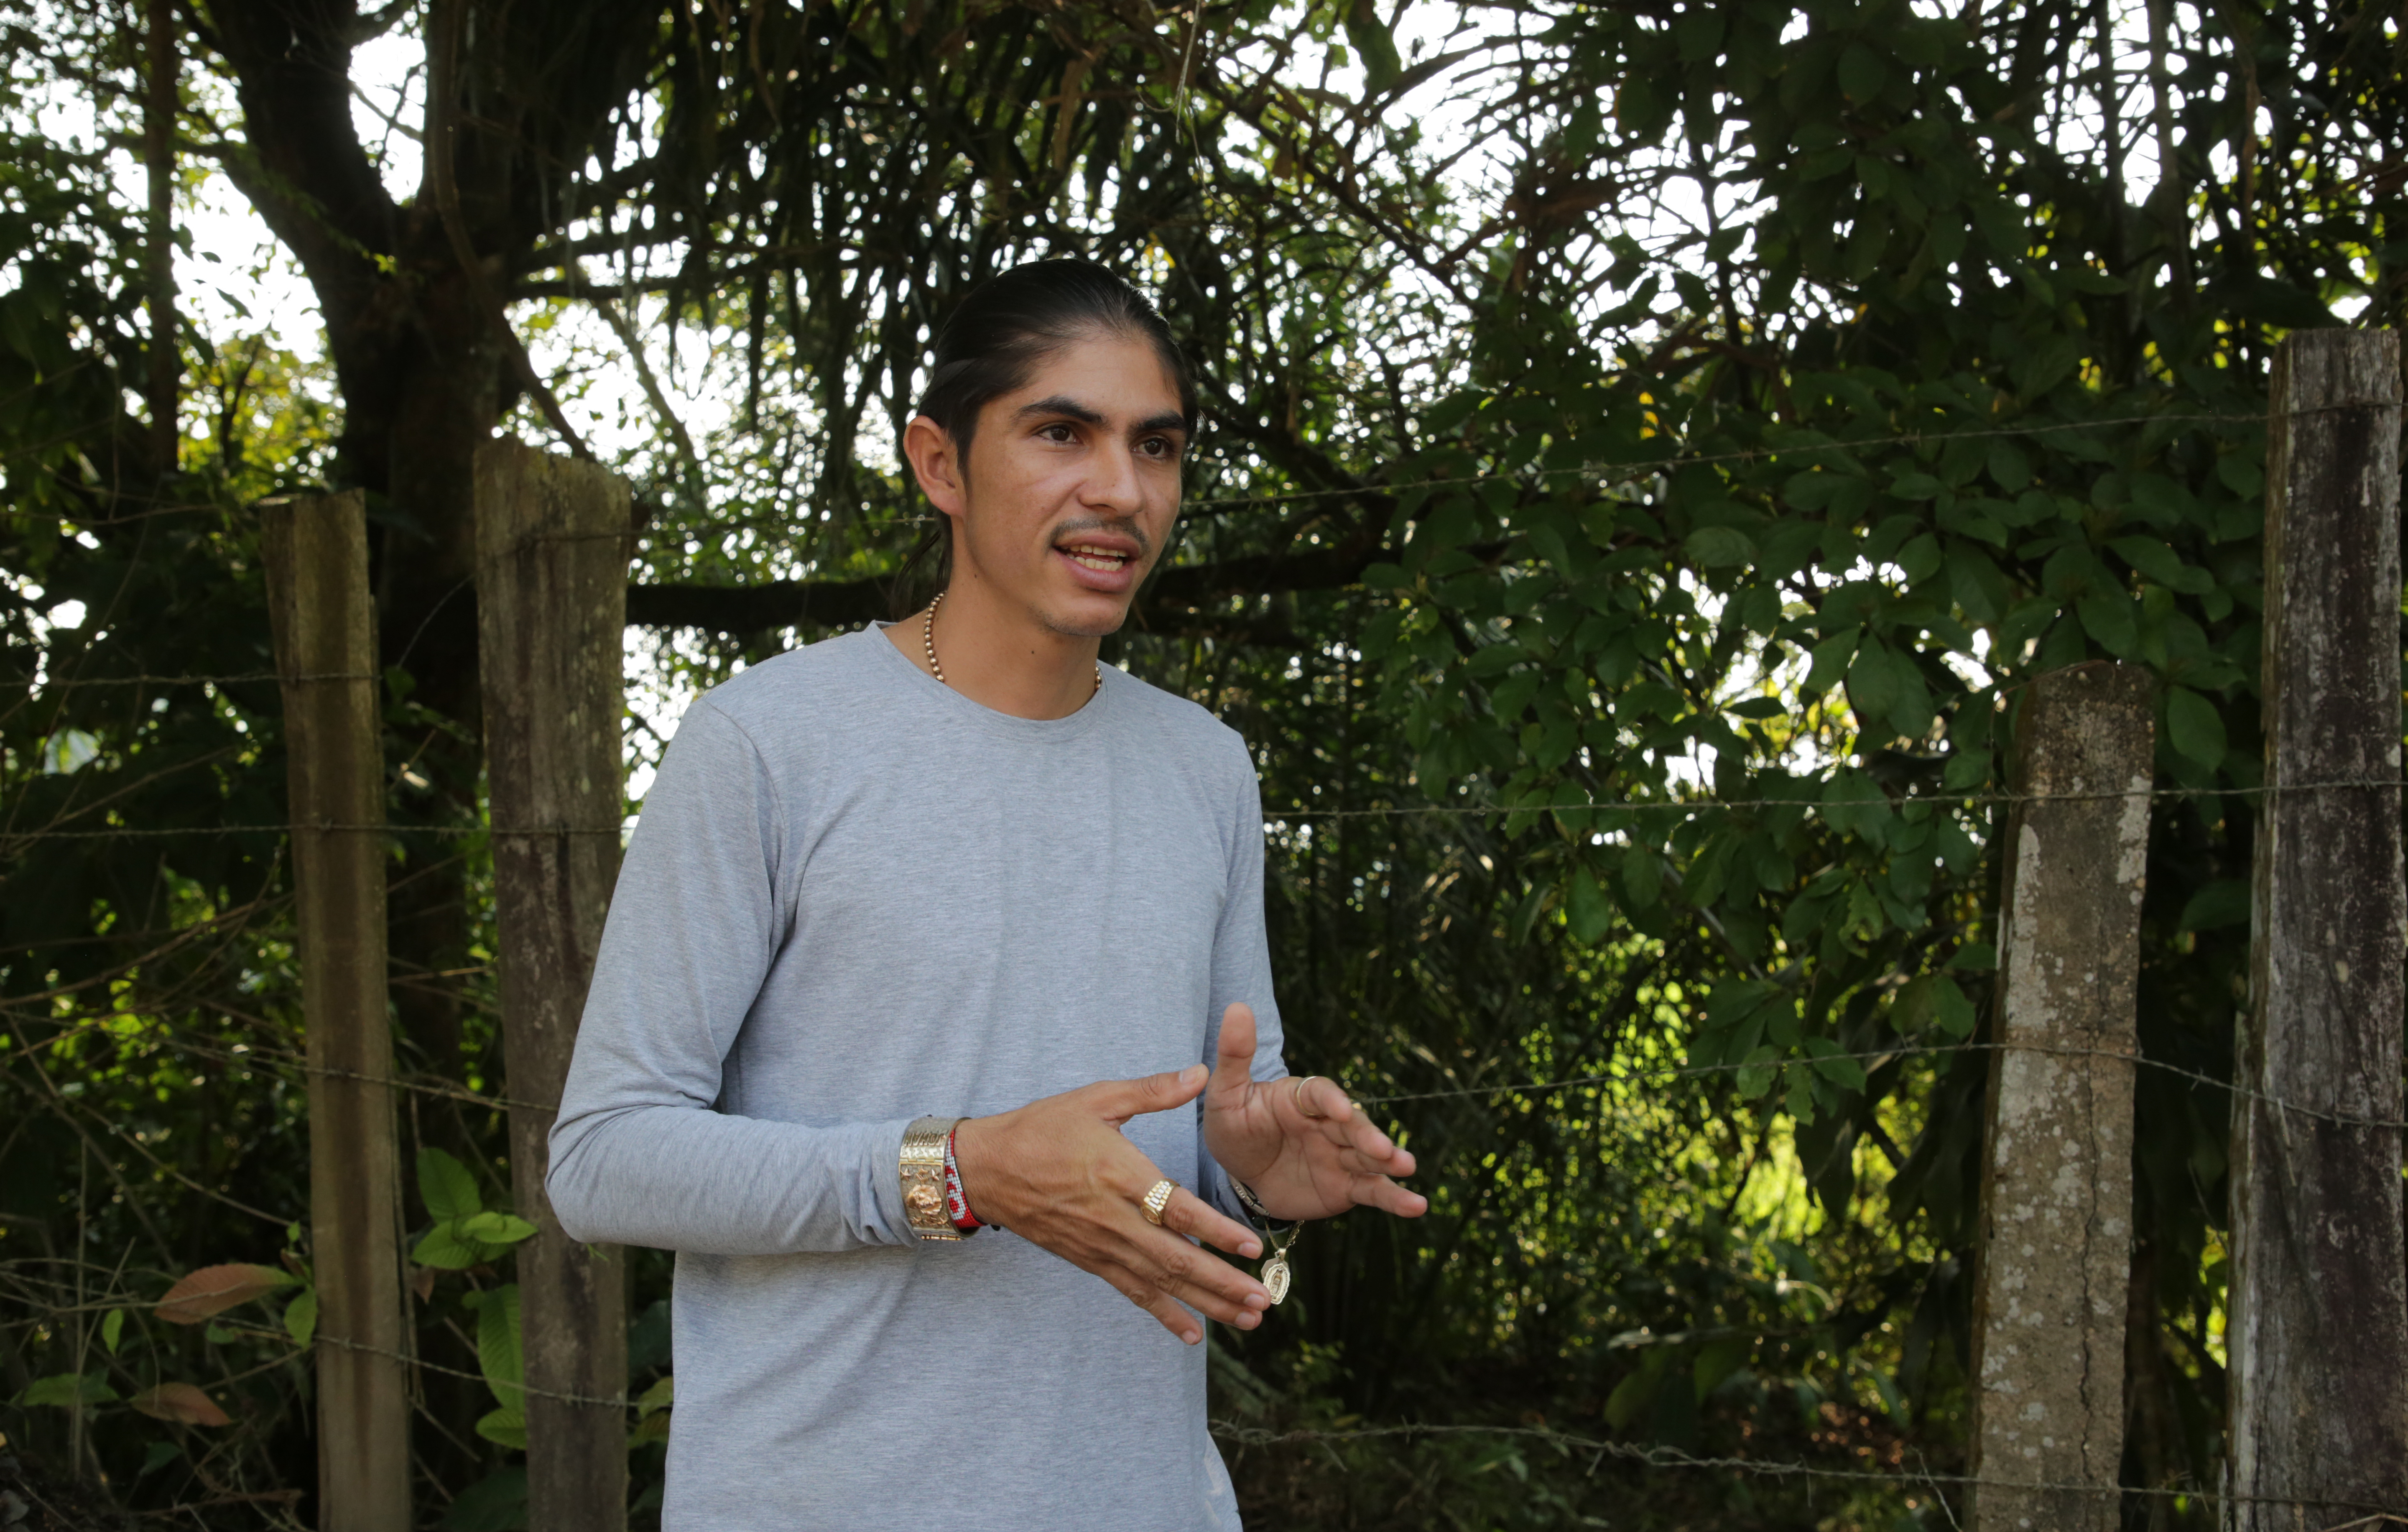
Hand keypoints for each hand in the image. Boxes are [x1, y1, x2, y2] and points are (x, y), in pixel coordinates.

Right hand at [952, 1065, 1272, 1345]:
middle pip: (1176, 1258)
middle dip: (1223, 1282)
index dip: (1216, 1231)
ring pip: (1161, 1282)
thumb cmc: (1043, 1128)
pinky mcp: (1091, 1261)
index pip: (1176, 1209)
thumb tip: (1201, 1073)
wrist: (986, 1169)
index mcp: (1120, 1173)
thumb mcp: (1097, 1098)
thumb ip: (1152, 1090)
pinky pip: (1133, 1292)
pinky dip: (1164, 1314)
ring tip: (1248, 1317)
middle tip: (1264, 1299)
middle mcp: (1114, 1218)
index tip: (1251, 1247)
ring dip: (1207, 1303)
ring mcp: (1101, 1245)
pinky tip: (1193, 1334)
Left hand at [1202, 1004, 1427, 1224]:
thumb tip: (1237, 1006)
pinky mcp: (1348, 1186)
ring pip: (1370, 1156)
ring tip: (1407, 1166)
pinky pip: (1373, 1191)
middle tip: (1384, 1149)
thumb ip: (1235, 1054)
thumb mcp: (1227, 1095)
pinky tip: (1418, 1205)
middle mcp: (1329, 1123)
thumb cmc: (1235, 1127)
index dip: (1332, 1101)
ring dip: (1391, 1161)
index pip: (1321, 1094)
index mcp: (1302, 1098)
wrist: (1242, 1175)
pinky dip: (1396, 1198)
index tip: (1341, 1112)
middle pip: (1354, 1127)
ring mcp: (1342, 1155)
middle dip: (1369, 1136)